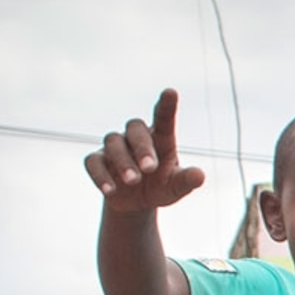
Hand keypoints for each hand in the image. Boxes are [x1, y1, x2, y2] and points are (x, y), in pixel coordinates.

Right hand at [85, 90, 205, 212]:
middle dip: (142, 147)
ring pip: (113, 142)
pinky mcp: (98, 161)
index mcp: (160, 138)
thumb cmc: (161, 186)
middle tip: (150, 168)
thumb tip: (200, 176)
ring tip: (133, 181)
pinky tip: (110, 190)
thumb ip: (186, 180)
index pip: (163, 118)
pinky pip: (93, 162)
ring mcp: (114, 147)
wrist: (137, 202)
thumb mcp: (175, 187)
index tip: (170, 92)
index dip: (166, 105)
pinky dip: (100, 175)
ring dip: (123, 161)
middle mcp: (136, 137)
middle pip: (135, 127)